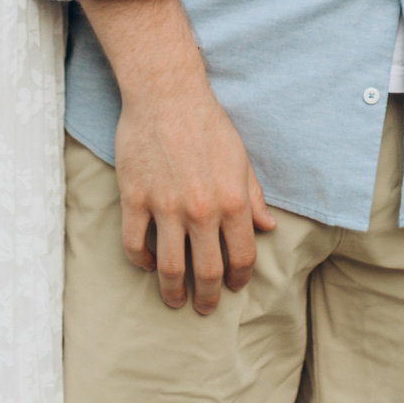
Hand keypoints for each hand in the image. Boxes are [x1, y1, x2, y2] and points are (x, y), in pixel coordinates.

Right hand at [112, 79, 276, 312]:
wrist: (167, 95)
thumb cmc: (208, 124)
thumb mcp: (241, 159)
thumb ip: (253, 198)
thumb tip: (268, 227)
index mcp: (233, 201)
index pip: (242, 257)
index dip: (239, 279)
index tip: (233, 287)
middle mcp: (202, 210)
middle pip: (207, 271)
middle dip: (208, 297)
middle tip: (204, 307)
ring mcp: (165, 207)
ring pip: (169, 268)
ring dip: (172, 292)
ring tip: (174, 300)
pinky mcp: (135, 198)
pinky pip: (135, 244)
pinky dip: (142, 261)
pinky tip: (148, 263)